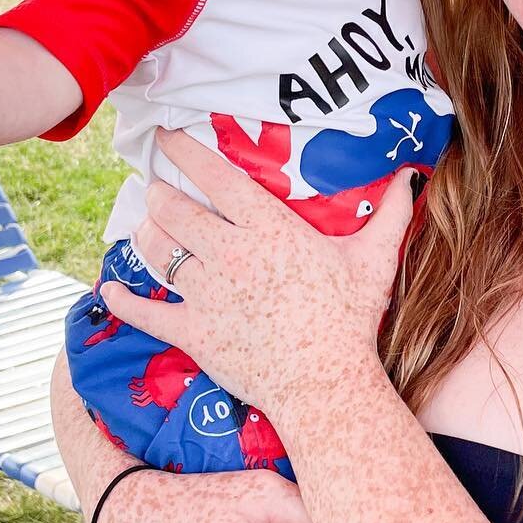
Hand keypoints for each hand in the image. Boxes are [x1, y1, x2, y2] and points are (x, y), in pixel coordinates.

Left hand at [98, 127, 415, 418]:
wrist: (325, 382)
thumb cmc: (350, 319)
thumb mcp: (373, 260)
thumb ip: (391, 215)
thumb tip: (413, 177)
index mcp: (267, 228)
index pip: (214, 178)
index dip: (185, 153)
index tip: (167, 140)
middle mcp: (229, 253)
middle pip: (176, 211)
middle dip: (159, 193)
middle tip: (154, 187)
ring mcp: (206, 293)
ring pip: (158, 253)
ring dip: (144, 236)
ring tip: (142, 226)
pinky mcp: (193, 331)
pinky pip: (146, 311)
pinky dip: (124, 299)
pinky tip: (110, 289)